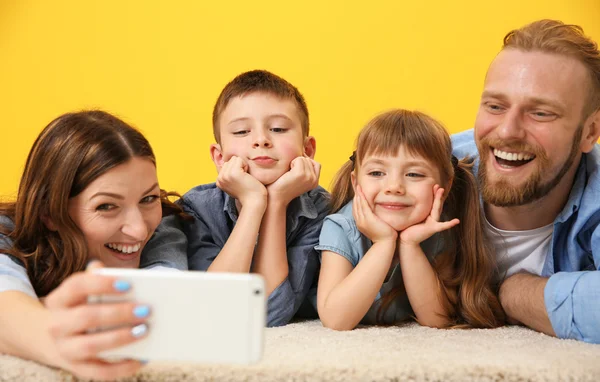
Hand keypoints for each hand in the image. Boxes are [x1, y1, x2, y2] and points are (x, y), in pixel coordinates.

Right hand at [44, 261, 148, 380]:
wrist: (56, 337)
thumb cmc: (81, 306)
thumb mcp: (83, 291)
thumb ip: (98, 278)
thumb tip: (115, 272)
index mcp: (59, 300)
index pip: (76, 286)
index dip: (101, 284)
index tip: (128, 284)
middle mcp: (57, 325)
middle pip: (86, 317)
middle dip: (118, 313)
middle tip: (145, 310)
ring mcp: (65, 349)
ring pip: (90, 346)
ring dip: (119, 338)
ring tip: (144, 330)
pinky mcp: (77, 368)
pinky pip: (100, 371)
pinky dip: (122, 367)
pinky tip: (142, 358)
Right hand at [216, 156, 266, 209]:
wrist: (253, 202)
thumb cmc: (248, 193)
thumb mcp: (234, 184)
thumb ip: (229, 175)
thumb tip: (229, 163)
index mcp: (219, 181)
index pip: (227, 164)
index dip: (237, 170)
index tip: (240, 182)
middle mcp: (220, 178)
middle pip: (230, 160)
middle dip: (239, 167)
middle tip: (244, 180)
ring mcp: (225, 175)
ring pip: (235, 159)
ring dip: (243, 166)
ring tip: (245, 178)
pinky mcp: (233, 173)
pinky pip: (240, 159)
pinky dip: (246, 166)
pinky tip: (247, 176)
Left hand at [267, 156, 319, 205]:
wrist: (276, 197)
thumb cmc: (283, 185)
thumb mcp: (298, 177)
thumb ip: (305, 169)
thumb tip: (304, 153)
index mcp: (315, 182)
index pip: (317, 164)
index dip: (306, 163)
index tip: (295, 170)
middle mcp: (314, 180)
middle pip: (309, 160)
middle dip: (299, 163)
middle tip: (291, 174)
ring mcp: (309, 177)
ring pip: (304, 159)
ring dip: (294, 162)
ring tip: (289, 174)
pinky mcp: (302, 174)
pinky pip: (299, 159)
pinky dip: (291, 162)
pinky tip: (287, 172)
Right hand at [353, 185, 396, 242]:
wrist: (386, 243)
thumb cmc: (384, 236)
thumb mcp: (377, 226)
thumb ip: (375, 219)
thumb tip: (377, 215)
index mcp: (361, 223)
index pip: (356, 209)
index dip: (356, 200)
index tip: (357, 192)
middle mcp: (359, 221)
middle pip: (355, 205)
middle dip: (355, 195)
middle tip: (355, 186)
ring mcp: (363, 220)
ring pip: (358, 205)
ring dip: (357, 195)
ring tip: (357, 186)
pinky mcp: (368, 219)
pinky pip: (363, 206)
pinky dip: (361, 198)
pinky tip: (361, 192)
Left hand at [399, 184, 458, 245]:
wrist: (406, 240)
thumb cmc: (407, 228)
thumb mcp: (410, 216)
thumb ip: (411, 208)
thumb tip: (404, 198)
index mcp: (427, 214)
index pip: (431, 202)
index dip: (433, 194)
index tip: (433, 185)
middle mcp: (432, 218)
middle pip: (435, 204)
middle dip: (437, 194)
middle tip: (438, 185)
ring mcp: (433, 223)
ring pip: (437, 209)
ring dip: (439, 200)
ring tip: (441, 190)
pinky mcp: (432, 229)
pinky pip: (442, 226)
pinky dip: (449, 224)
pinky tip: (456, 221)